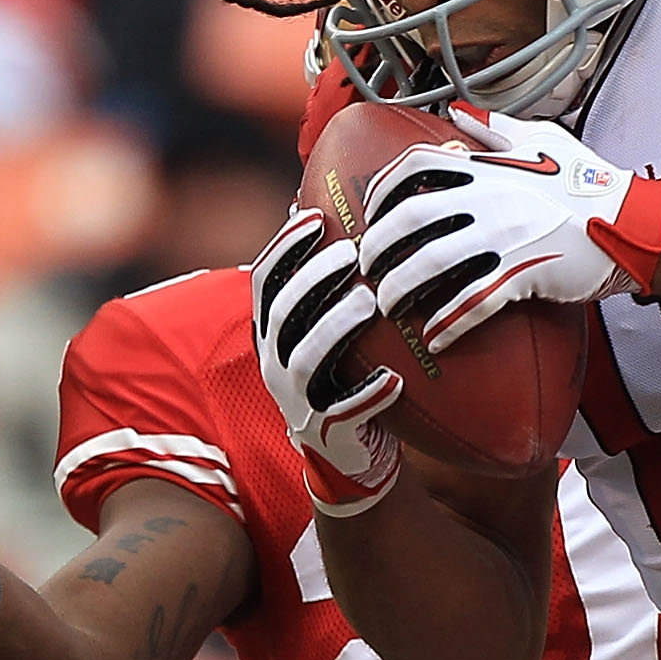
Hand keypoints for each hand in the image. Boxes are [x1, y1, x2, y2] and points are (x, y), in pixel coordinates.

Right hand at [252, 209, 403, 516]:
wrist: (352, 451)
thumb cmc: (346, 375)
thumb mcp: (330, 327)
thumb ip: (328, 284)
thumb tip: (327, 208)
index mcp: (274, 331)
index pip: (267, 281)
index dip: (286, 249)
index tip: (314, 217)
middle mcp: (275, 362)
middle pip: (284, 314)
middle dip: (314, 280)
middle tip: (350, 253)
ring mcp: (297, 398)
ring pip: (306, 359)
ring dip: (334, 327)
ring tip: (368, 303)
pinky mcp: (326, 431)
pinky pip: (343, 412)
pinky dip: (367, 396)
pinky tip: (393, 380)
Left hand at [356, 105, 660, 352]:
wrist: (632, 223)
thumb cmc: (589, 182)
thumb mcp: (542, 140)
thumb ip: (495, 129)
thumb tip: (458, 112)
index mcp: (487, 168)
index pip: (415, 166)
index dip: (382, 189)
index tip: (371, 212)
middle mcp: (489, 199)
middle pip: (411, 218)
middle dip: (379, 245)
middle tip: (368, 266)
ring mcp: (505, 238)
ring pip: (433, 263)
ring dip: (402, 287)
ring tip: (388, 304)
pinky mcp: (524, 274)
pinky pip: (474, 301)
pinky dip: (449, 322)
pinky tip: (435, 337)